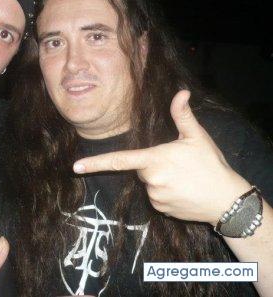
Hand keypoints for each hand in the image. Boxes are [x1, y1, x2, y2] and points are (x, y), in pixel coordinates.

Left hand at [73, 90, 250, 224]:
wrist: (227, 201)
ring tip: (183, 178)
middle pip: (140, 168)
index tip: (75, 168)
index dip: (95, 163)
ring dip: (159, 179)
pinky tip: (183, 190)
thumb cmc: (211, 165)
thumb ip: (182, 115)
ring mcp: (155, 198)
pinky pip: (156, 196)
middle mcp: (150, 180)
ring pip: (148, 183)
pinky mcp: (161, 210)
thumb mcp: (197, 137)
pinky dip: (165, 192)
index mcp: (154, 160)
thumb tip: (181, 92)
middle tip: (177, 164)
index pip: (119, 160)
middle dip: (152, 164)